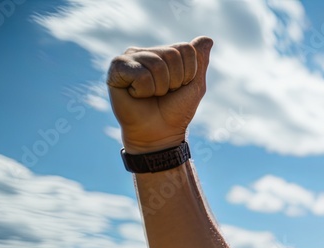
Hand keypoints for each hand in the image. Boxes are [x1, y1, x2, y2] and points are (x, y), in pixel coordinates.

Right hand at [106, 36, 212, 153]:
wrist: (159, 134)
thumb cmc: (176, 110)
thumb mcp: (194, 85)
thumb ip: (199, 61)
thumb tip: (208, 38)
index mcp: (164, 52)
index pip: (186, 49)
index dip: (188, 74)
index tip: (179, 88)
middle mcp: (146, 51)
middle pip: (172, 55)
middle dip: (174, 81)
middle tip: (163, 93)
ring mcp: (130, 58)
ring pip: (156, 64)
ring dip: (159, 88)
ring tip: (150, 95)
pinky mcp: (116, 68)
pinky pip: (140, 74)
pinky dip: (144, 90)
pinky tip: (136, 95)